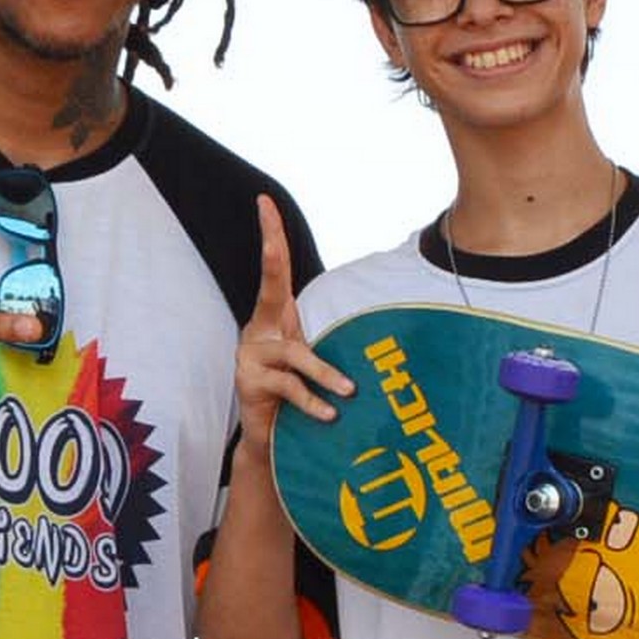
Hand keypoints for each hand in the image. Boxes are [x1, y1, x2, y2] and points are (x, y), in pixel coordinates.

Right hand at [236, 199, 353, 470]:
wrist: (270, 438)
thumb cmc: (298, 390)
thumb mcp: (314, 359)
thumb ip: (333, 339)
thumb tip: (388, 323)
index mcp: (276, 316)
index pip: (276, 268)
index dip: (270, 233)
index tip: (264, 201)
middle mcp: (260, 328)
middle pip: (269, 284)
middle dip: (270, 251)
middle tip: (271, 229)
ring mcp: (252, 354)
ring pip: (296, 354)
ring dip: (326, 374)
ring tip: (349, 392)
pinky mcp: (250, 382)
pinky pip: (290, 387)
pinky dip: (313, 401)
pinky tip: (330, 414)